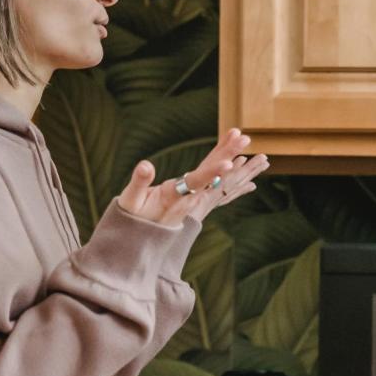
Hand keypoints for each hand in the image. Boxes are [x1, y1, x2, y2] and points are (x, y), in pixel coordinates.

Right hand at [117, 128, 269, 225]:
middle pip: (212, 174)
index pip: (196, 182)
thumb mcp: (130, 203)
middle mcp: (188, 197)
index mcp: (174, 198)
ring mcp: (192, 195)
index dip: (212, 173)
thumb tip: (145, 165)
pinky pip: (209, 174)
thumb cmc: (133, 220)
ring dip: (227, 154)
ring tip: (242, 137)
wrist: (141, 238)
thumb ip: (139, 183)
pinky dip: (219, 161)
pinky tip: (234, 156)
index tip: (228, 163)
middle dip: (228, 154)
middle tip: (244, 137)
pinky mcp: (191, 191)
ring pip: (213, 172)